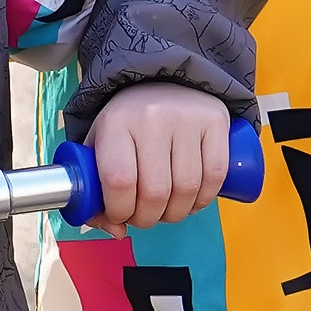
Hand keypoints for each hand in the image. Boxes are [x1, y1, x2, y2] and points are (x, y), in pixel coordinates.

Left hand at [88, 85, 232, 229]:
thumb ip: (94, 190)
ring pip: (187, 190)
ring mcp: (187, 119)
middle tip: (145, 216)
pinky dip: (203, 200)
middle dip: (148, 218)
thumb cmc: (127, 123)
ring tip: (167, 210)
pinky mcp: (215, 122)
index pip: (119, 181)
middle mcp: (151, 118)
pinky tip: (192, 200)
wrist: (163, 79)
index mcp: (115, 123)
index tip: (120, 215)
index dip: (119, 210)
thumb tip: (116, 231)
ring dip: (176, 214)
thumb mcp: (100, 146)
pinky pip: (214, 177)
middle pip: (155, 192)